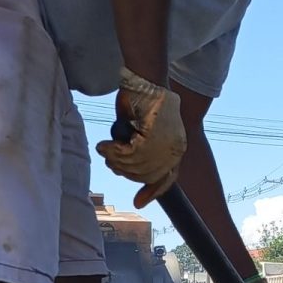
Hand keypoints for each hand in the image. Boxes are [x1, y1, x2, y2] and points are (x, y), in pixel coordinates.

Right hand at [95, 68, 186, 207]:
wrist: (144, 79)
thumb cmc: (142, 101)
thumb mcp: (147, 130)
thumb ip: (142, 149)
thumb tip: (127, 167)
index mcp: (177, 149)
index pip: (168, 178)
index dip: (153, 192)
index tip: (139, 203)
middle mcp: (174, 149)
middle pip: (146, 175)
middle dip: (125, 171)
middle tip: (110, 161)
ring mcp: (163, 142)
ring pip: (135, 166)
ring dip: (116, 160)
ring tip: (106, 150)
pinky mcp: (151, 134)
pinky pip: (127, 154)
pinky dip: (112, 151)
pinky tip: (104, 145)